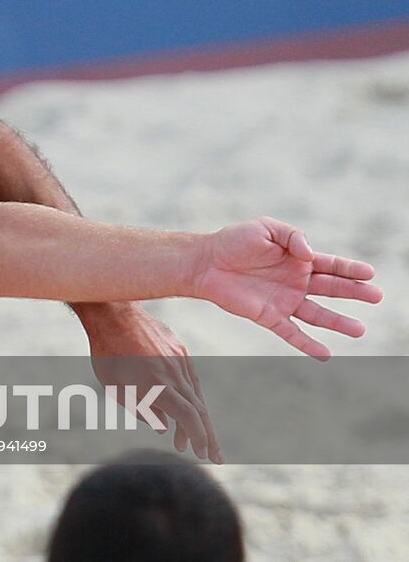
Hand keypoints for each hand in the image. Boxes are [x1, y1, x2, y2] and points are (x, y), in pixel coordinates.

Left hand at [81, 303, 219, 462]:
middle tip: (214, 457)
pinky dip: (191, 396)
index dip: (198, 437)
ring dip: (198, 419)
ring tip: (193, 441)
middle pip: (198, 410)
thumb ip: (140, 409)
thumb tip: (162, 426)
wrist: (113, 312)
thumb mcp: (116, 388)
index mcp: (158, 385)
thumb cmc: (107, 352)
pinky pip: (190, 378)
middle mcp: (174, 373)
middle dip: (207, 436)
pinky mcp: (179, 349)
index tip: (202, 453)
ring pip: (195, 394)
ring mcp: (179, 359)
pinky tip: (189, 409)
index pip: (188, 417)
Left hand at [192, 218, 381, 359]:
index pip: (331, 265)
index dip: (350, 269)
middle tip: (377, 296)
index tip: (370, 273)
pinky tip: (325, 353)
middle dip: (354, 292)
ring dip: (338, 323)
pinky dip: (308, 344)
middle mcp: (295, 281)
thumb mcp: (266, 228)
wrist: (205, 262)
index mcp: (297, 259)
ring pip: (317, 315)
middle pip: (331, 289)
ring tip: (359, 330)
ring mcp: (284, 300)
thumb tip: (310, 255)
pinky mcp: (269, 316)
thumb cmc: (234, 241)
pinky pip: (292, 333)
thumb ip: (292, 237)